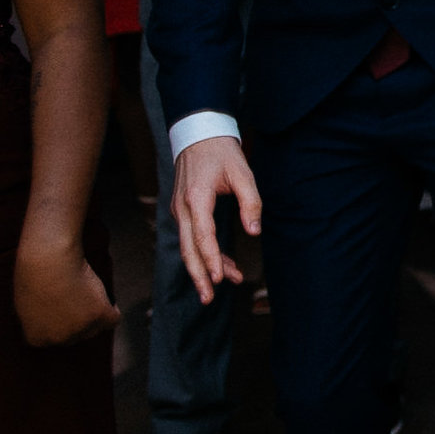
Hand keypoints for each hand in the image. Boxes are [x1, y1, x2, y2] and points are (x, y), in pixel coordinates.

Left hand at [13, 239, 118, 346]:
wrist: (49, 260)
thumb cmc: (34, 275)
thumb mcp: (26, 305)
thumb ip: (40, 320)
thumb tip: (54, 323)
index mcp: (37, 338)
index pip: (56, 339)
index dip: (61, 323)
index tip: (63, 310)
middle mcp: (59, 339)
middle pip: (77, 336)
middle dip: (78, 322)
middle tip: (77, 301)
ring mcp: (80, 329)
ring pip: (96, 329)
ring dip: (94, 316)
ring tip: (89, 297)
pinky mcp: (99, 316)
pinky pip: (113, 319)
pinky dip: (112, 310)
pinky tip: (106, 299)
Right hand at [173, 136, 262, 305]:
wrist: (198, 133)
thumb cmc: (222, 152)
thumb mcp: (243, 172)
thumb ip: (251, 203)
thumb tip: (254, 232)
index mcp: (196, 198)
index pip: (202, 236)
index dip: (210, 259)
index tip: (219, 278)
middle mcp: (182, 208)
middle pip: (187, 249)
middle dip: (198, 275)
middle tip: (208, 300)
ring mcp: (180, 210)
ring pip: (187, 246)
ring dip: (203, 267)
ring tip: (220, 287)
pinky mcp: (184, 211)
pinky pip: (192, 237)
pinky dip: (205, 253)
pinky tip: (222, 266)